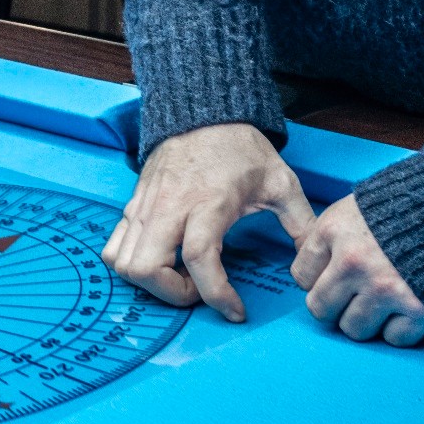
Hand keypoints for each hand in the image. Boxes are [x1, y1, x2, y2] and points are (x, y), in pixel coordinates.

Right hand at [104, 121, 314, 321]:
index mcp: (209, 202)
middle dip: (173, 295)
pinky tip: (162, 260)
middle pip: (146, 269)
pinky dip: (132, 264)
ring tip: (180, 275)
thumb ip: (301, 224)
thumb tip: (309, 264)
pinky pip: (114, 247)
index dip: (216, 295)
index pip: (199, 258)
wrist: (201, 113)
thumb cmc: (240, 149)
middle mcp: (169, 207)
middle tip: (199, 290)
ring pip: (123, 262)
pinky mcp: (132, 206)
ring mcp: (145, 207)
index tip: (235, 311)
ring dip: (150, 281)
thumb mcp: (281, 182)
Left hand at [293, 194, 423, 344]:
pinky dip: (401, 328)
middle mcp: (354, 263)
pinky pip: (394, 338)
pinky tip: (408, 306)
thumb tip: (315, 265)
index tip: (331, 277)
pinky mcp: (418, 309)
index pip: (301, 275)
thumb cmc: (415, 203)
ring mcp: (385, 289)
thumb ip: (333, 236)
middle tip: (354, 296)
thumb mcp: (360, 206)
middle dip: (336, 305)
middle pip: (321, 309)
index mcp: (334, 231)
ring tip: (383, 300)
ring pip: (354, 329)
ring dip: (368, 319)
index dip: (317, 278)